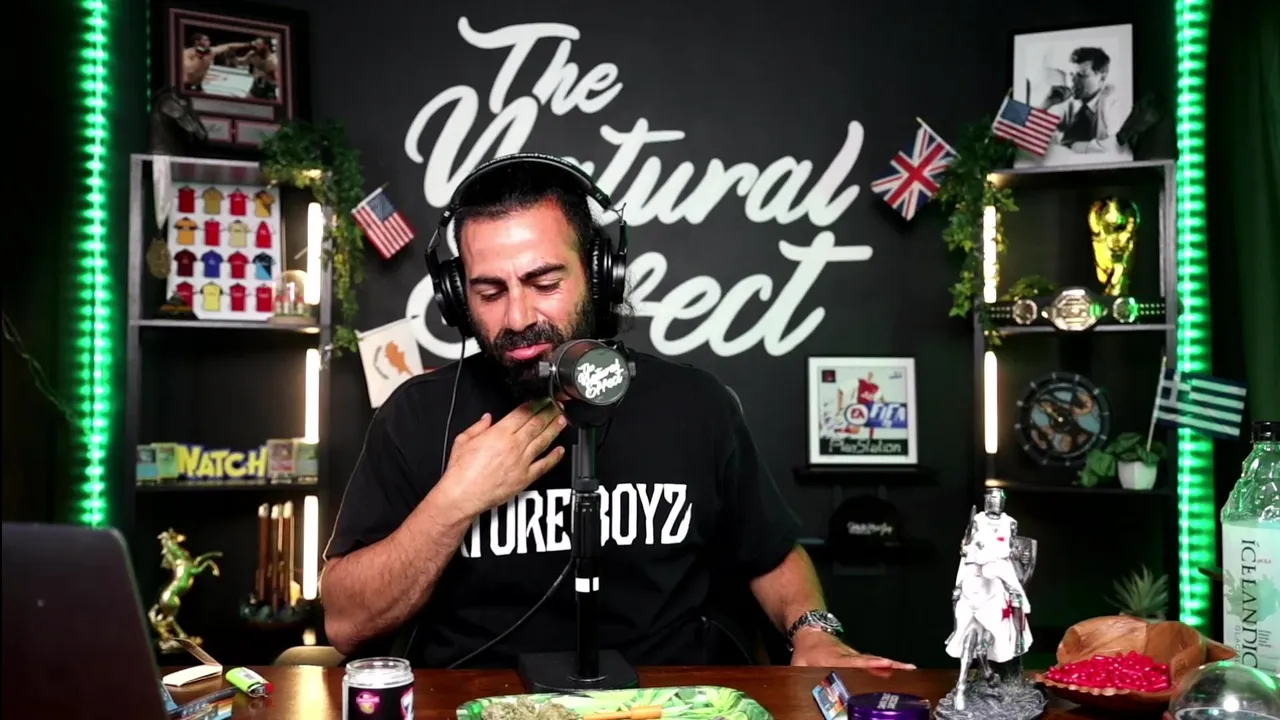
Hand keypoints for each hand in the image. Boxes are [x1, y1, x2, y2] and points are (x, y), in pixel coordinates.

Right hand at [437, 401, 567, 517]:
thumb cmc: (461, 471)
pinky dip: (554, 457)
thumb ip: (477, 427)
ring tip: (562, 420)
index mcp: (499, 433)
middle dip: (549, 413)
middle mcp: (514, 445)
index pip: (522, 413)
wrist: (463, 494)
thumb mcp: (463, 440)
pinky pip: (544, 465)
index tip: (541, 400)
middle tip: (557, 406)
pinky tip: (560, 451)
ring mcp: (522, 461)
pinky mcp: (525, 477)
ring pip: (543, 441)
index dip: (534, 404)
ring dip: (554, 429)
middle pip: (536, 424)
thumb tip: (486, 419)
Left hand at [790, 630, 915, 671]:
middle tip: (906, 667)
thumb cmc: (806, 650)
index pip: (854, 661)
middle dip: (888, 664)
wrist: (811, 631)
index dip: (869, 663)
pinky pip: (873, 662)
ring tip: (909, 669)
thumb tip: (799, 686)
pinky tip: (900, 671)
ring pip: (874, 660)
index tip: (884, 663)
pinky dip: (887, 666)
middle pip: (870, 660)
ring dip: (892, 664)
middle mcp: (848, 655)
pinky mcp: (858, 657)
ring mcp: (854, 655)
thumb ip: (800, 675)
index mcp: (835, 657)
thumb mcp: (798, 663)